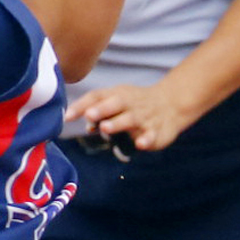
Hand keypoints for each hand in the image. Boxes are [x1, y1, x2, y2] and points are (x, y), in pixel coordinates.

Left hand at [67, 73, 200, 153]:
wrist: (172, 103)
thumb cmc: (136, 104)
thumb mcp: (117, 102)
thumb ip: (100, 113)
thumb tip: (87, 125)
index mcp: (118, 95)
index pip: (98, 97)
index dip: (82, 105)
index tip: (67, 116)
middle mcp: (130, 104)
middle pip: (115, 104)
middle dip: (102, 109)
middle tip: (89, 115)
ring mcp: (144, 117)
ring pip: (131, 119)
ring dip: (118, 123)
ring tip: (105, 128)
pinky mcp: (157, 130)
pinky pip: (152, 134)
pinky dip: (147, 139)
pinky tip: (140, 144)